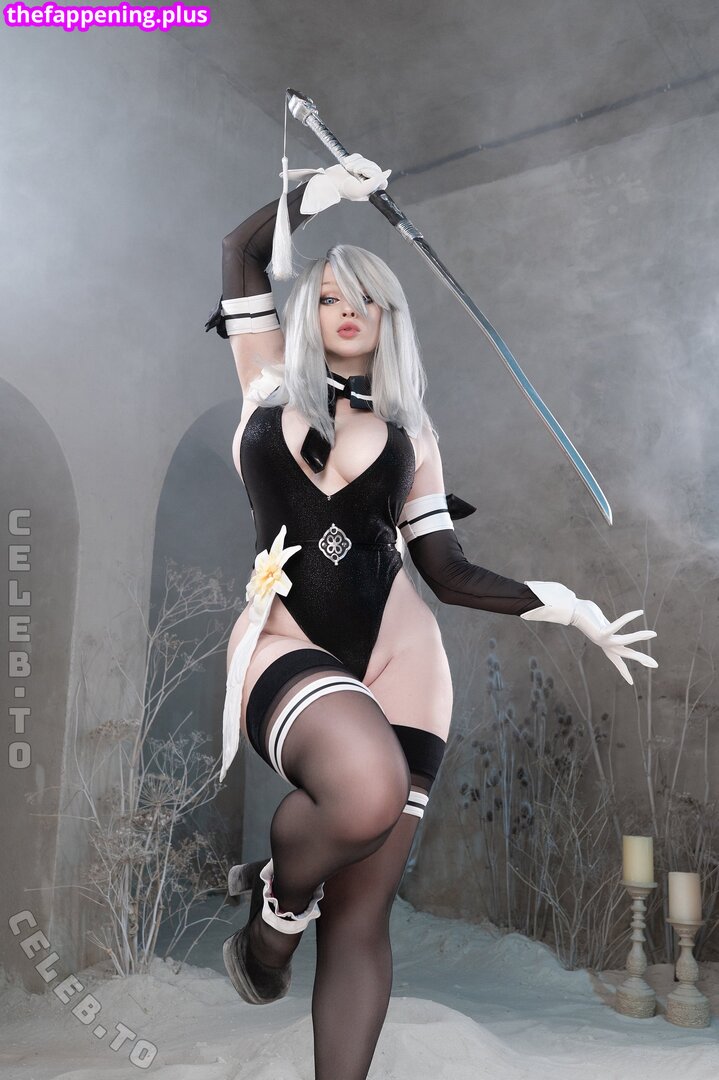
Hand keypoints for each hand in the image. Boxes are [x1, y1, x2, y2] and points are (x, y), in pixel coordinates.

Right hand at [293, 153, 390, 214]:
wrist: (328, 181)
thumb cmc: (343, 188)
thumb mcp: (360, 190)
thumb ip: (374, 184)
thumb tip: (385, 175)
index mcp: (370, 191)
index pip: (382, 180)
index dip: (375, 174)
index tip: (364, 173)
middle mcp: (368, 182)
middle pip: (375, 168)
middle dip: (364, 167)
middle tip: (354, 171)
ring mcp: (362, 173)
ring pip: (368, 161)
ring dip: (357, 162)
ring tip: (348, 168)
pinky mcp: (356, 164)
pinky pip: (360, 156)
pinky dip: (353, 158)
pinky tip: (346, 163)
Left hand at [519, 580, 657, 684]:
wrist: (571, 610)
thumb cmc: (585, 613)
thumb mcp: (599, 623)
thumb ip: (605, 625)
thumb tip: (602, 621)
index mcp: (606, 645)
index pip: (617, 661)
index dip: (624, 671)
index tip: (631, 683)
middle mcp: (605, 645)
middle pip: (626, 655)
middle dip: (641, 659)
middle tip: (656, 665)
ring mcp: (603, 640)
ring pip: (626, 641)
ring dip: (640, 636)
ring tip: (654, 633)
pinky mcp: (601, 633)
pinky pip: (618, 625)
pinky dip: (629, 617)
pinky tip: (639, 612)